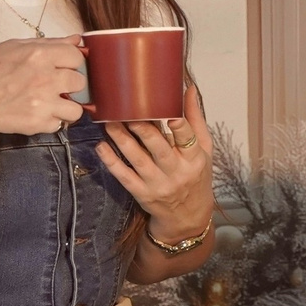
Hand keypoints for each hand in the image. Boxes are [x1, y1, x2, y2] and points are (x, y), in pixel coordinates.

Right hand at [0, 36, 87, 137]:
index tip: (62, 66)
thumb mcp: (15, 47)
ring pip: (76, 110)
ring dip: (66, 106)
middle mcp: (47, 78)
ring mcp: (44, 103)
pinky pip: (59, 125)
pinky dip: (51, 121)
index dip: (71, 62)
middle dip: (70, 84)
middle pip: (80, 82)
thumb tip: (76, 40)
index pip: (77, 57)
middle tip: (55, 85)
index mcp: (40, 55)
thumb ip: (49, 43)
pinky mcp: (38, 124)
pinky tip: (38, 114)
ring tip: (52, 104)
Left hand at [99, 83, 214, 237]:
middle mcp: (176, 172)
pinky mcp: (142, 194)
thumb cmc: (196, 177)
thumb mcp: (204, 150)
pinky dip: (111, 161)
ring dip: (122, 140)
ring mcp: (157, 184)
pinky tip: (101, 146)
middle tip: (127, 110)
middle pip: (159, 148)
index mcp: (194, 159)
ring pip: (137, 160)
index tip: (170, 113)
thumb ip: (195, 119)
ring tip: (109, 122)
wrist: (188, 217)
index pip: (188, 139)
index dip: (180, 127)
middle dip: (143, 129)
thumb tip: (188, 88)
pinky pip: (124, 176)